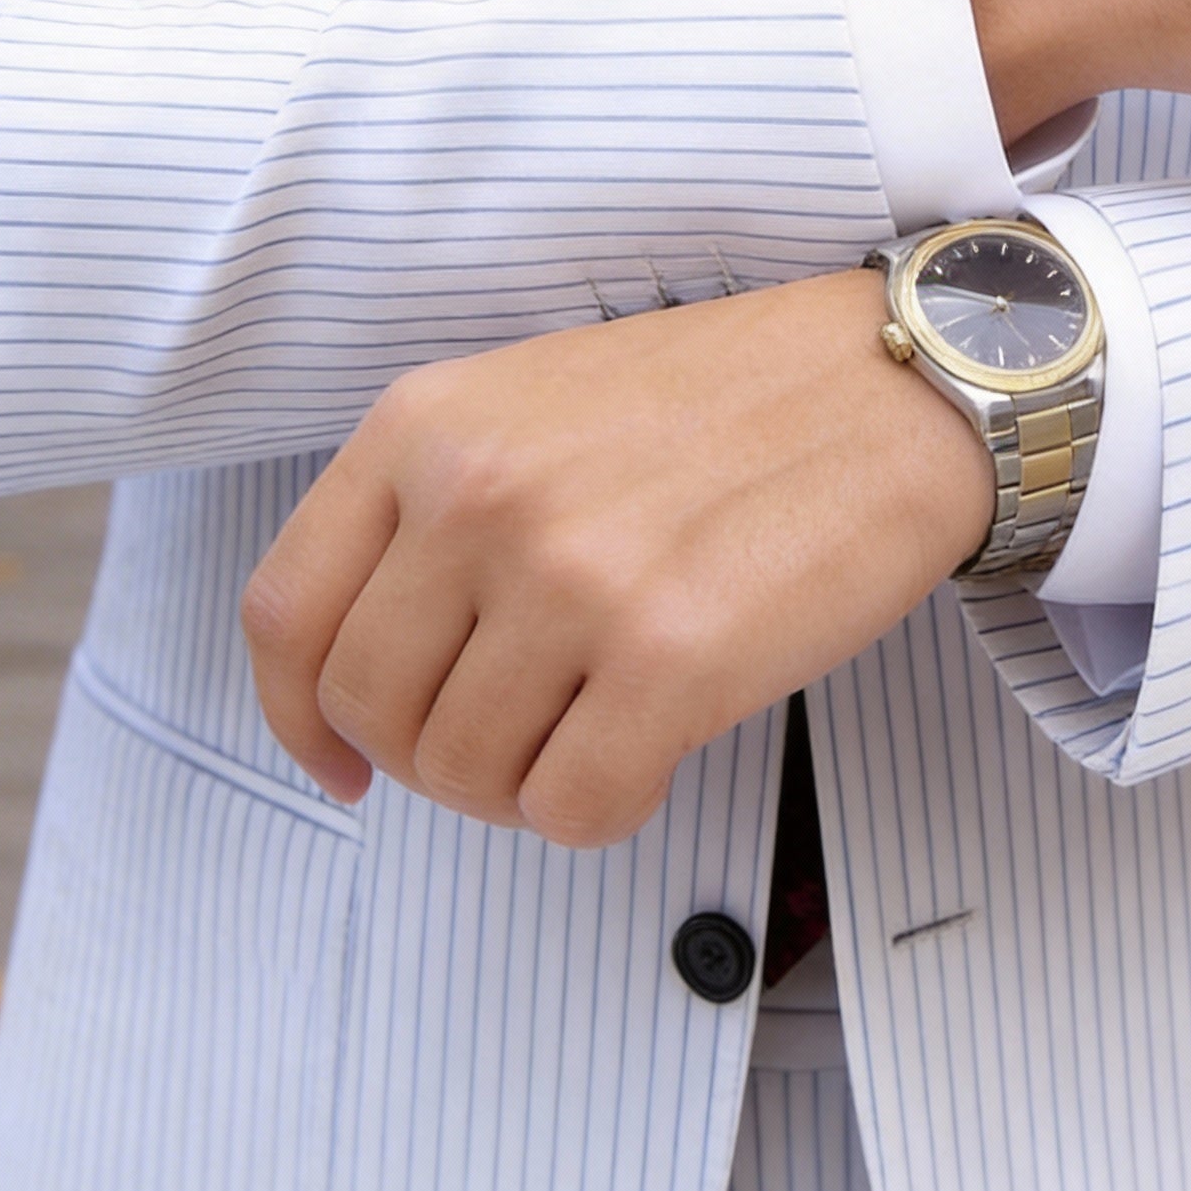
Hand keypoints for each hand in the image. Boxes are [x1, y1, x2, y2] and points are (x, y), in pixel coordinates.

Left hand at [239, 271, 994, 846]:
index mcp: (431, 424)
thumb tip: (387, 670)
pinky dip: (604, 807)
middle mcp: (481, 496)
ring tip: (600, 733)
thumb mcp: (545, 400)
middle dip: (432, 761)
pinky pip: (572, 808)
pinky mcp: (672, 658)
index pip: (288, 613)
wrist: (901, 382)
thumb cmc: (741, 397)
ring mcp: (573, 577)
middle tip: (513, 746)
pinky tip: (655, 750)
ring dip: (524, 785)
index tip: (342, 762)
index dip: (299, 717)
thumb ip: (444, 504)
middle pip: (372, 711)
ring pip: (466, 774)